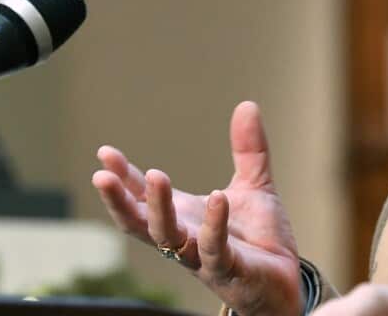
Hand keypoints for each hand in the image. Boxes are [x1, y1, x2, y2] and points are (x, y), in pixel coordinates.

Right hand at [92, 101, 302, 315]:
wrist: (285, 282)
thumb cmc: (260, 239)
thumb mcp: (255, 186)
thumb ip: (249, 150)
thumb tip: (247, 105)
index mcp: (184, 217)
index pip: (143, 197)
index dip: (123, 176)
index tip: (104, 152)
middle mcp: (184, 238)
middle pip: (139, 222)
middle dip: (119, 200)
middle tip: (102, 174)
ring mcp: (202, 257)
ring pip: (168, 236)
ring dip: (158, 208)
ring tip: (155, 176)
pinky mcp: (228, 270)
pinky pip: (214, 248)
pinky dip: (213, 224)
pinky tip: (215, 198)